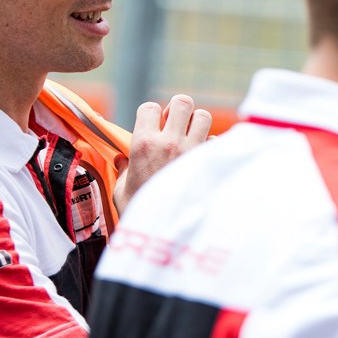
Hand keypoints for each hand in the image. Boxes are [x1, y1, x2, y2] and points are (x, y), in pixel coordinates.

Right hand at [113, 94, 211, 212]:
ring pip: (204, 116)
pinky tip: (202, 158)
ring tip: (191, 138)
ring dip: (198, 123)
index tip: (153, 126)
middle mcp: (170, 142)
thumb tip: (121, 159)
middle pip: (182, 102)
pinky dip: (211, 145)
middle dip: (179, 111)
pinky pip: (216, 140)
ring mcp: (192, 151)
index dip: (152, 114)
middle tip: (176, 126)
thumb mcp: (122, 189)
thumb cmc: (138, 211)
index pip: (150, 107)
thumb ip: (123, 169)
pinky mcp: (209, 163)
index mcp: (144, 144)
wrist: (162, 234)